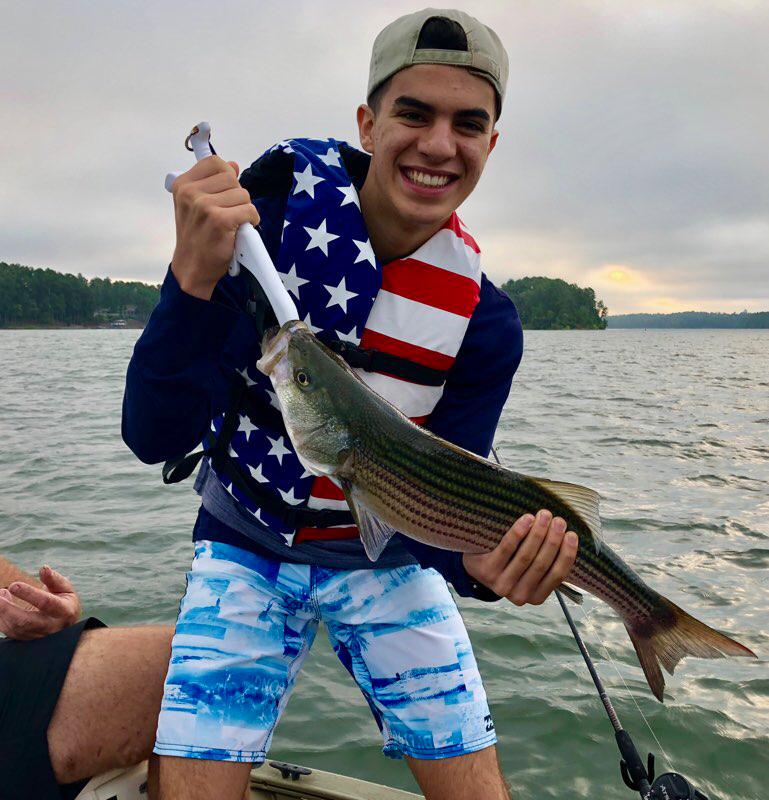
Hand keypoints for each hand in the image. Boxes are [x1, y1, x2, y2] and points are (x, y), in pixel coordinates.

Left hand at [0, 565, 81, 639]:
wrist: (65, 623)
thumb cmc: (64, 601)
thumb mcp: (64, 588)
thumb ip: (54, 579)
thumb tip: (44, 568)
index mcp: (64, 611)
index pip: (45, 603)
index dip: (29, 594)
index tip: (14, 585)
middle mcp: (52, 626)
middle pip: (26, 622)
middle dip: (8, 610)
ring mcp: (38, 636)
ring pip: (15, 629)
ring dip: (2, 613)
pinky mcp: (27, 640)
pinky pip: (10, 632)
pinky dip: (1, 619)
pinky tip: (1, 603)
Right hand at [170, 155, 259, 299]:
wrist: (193, 267)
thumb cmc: (197, 236)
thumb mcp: (195, 205)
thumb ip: (212, 183)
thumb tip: (233, 165)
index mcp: (183, 185)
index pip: (215, 162)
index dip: (227, 175)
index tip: (225, 192)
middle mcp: (191, 193)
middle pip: (232, 178)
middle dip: (237, 196)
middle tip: (229, 212)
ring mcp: (205, 206)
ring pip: (243, 195)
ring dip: (244, 210)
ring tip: (233, 223)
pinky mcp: (220, 221)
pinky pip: (249, 210)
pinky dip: (251, 220)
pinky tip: (241, 228)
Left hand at [463, 510, 577, 605]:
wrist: (476, 564)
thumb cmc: (511, 562)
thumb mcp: (530, 570)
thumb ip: (547, 562)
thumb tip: (570, 538)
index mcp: (536, 597)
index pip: (557, 575)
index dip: (566, 554)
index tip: (572, 535)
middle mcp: (519, 595)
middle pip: (541, 564)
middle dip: (553, 540)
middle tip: (559, 520)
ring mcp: (501, 584)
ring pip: (526, 556)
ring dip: (538, 533)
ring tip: (545, 515)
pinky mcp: (486, 570)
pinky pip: (507, 548)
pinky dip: (518, 532)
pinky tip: (526, 518)